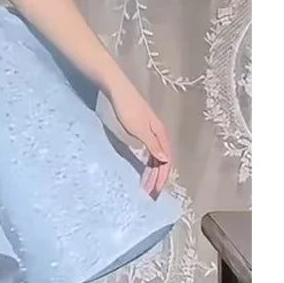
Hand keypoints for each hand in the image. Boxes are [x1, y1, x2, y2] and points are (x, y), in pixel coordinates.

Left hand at [108, 80, 173, 198]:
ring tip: (145, 185)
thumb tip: (166, 160)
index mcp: (160, 134)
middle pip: (161, 160)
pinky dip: (146, 162)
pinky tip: (142, 169)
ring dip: (151, 171)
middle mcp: (158, 134)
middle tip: (149, 193)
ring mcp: (149, 131)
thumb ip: (153, 144)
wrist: (117, 90)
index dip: (162, 177)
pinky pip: (148, 151)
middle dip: (157, 177)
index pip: (165, 161)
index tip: (155, 191)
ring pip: (154, 156)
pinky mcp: (140, 129)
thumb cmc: (128, 108)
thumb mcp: (140, 129)